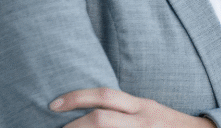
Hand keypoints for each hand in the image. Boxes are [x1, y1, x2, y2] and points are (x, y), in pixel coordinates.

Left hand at [51, 87, 214, 127]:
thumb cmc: (166, 123)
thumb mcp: (146, 109)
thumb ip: (123, 107)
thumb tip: (88, 107)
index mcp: (140, 105)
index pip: (104, 96)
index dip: (76, 98)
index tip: (54, 105)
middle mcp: (141, 120)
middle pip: (101, 119)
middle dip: (74, 126)